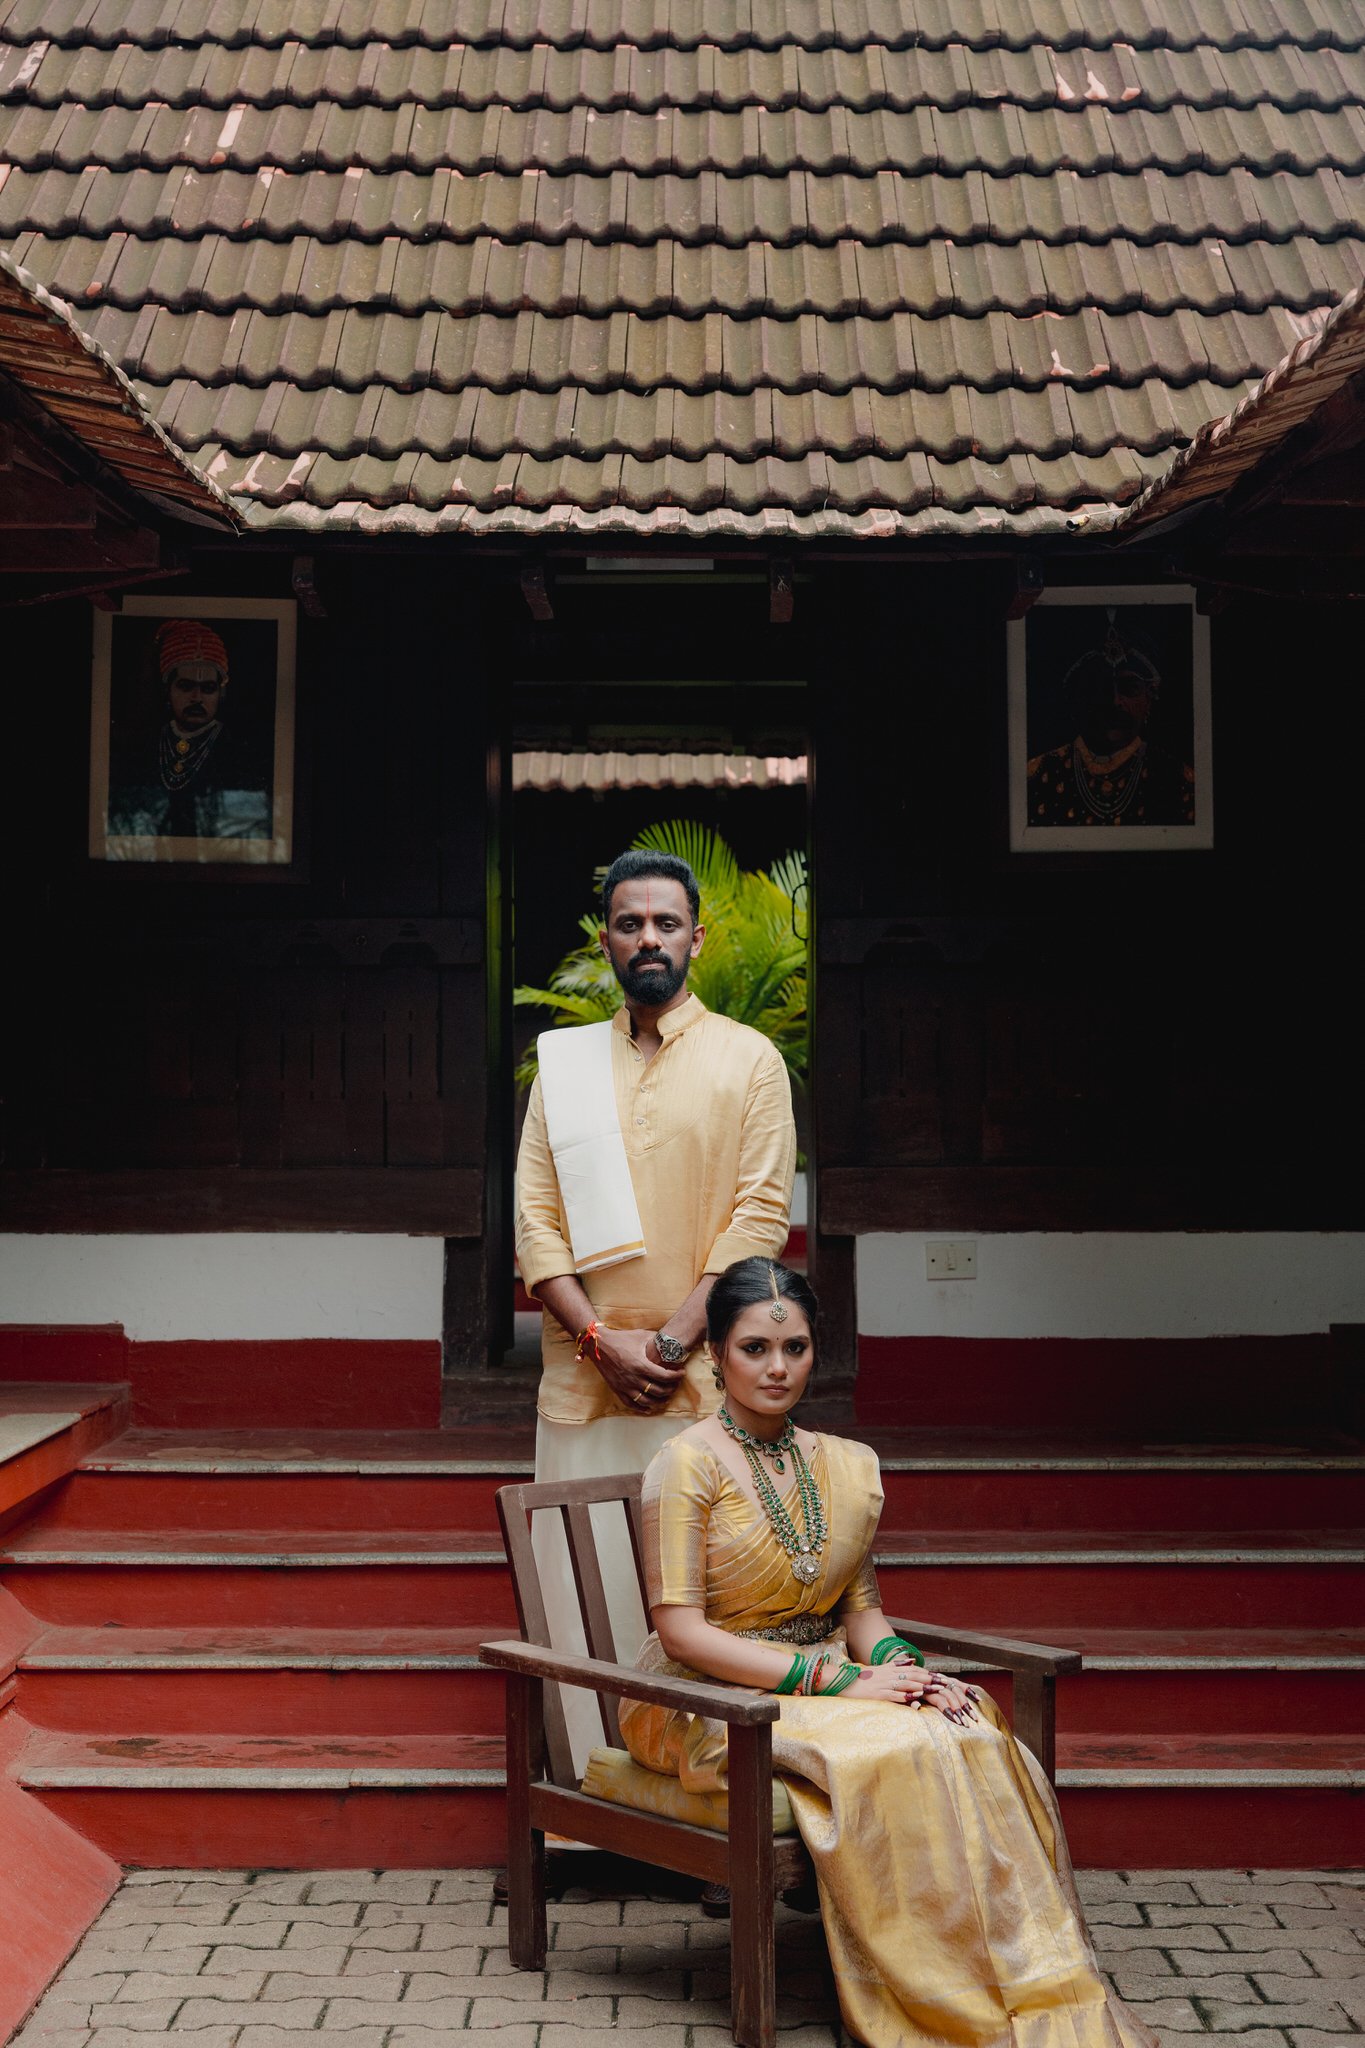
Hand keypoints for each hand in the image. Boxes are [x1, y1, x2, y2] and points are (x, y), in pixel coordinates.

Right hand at [594, 1327, 685, 1411]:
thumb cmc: (621, 1338)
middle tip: (676, 1384)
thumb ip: (656, 1340)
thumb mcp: (641, 1335)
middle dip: (671, 1388)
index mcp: (640, 1365)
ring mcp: (624, 1386)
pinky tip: (650, 1408)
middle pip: (658, 1390)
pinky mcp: (617, 1390)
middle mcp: (633, 1378)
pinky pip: (631, 1404)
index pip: (664, 1376)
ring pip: (646, 1401)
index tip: (682, 1373)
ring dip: (659, 1401)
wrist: (599, 1344)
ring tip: (666, 1397)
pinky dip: (642, 1409)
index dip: (676, 1376)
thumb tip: (670, 1342)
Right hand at [846, 1662, 980, 1722]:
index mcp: (897, 1671)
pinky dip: (905, 1697)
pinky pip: (894, 1695)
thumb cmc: (865, 1678)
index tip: (950, 1683)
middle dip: (935, 1684)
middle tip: (951, 1690)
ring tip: (939, 1693)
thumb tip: (913, 1661)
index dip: (936, 1677)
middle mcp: (894, 1675)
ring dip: (924, 1689)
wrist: (845, 1682)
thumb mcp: (883, 1669)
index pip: (920, 1672)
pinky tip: (915, 1701)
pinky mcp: (879, 1694)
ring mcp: (886, 1684)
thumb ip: (898, 1665)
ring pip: (908, 1685)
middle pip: (918, 1678)